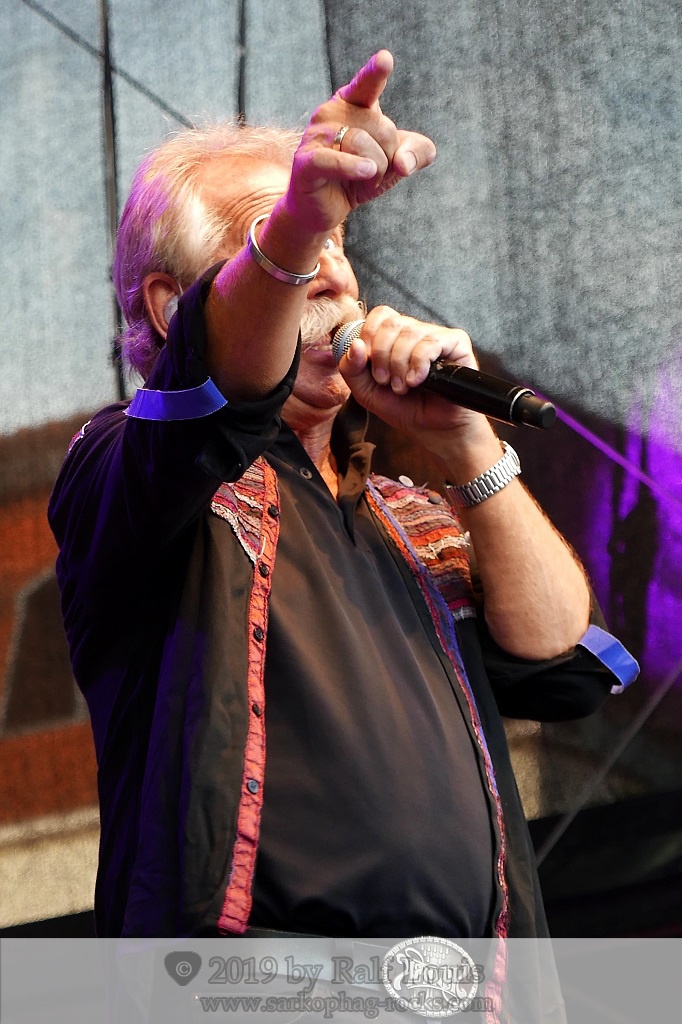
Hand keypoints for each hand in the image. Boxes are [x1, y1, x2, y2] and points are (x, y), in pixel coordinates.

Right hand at [283, 50, 435, 234]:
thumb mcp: (397, 162)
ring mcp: (316, 134)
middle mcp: (332, 111)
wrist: (325, 207)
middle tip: (374, 171)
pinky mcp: (306, 162)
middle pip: (383, 128)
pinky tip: (367, 171)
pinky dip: (354, 167)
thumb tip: (405, 163)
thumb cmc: (359, 177)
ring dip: (375, 172)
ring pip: (363, 144)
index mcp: (353, 102)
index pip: (367, 84)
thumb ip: (417, 152)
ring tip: (364, 181)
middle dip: (389, 157)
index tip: (385, 59)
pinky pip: (335, 160)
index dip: (375, 73)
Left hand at [338, 306, 494, 453]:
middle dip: (382, 355)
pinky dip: (418, 364)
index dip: (369, 335)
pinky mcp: (456, 344)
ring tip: (403, 388)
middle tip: (385, 381)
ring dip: (399, 365)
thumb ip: (352, 369)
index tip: (368, 363)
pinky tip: (417, 381)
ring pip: (410, 333)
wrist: (433, 431)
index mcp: (394, 337)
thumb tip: (355, 345)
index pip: (380, 315)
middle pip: (391, 323)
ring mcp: (436, 336)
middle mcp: (415, 331)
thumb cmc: (404, 409)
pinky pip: (431, 342)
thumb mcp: (366, 392)